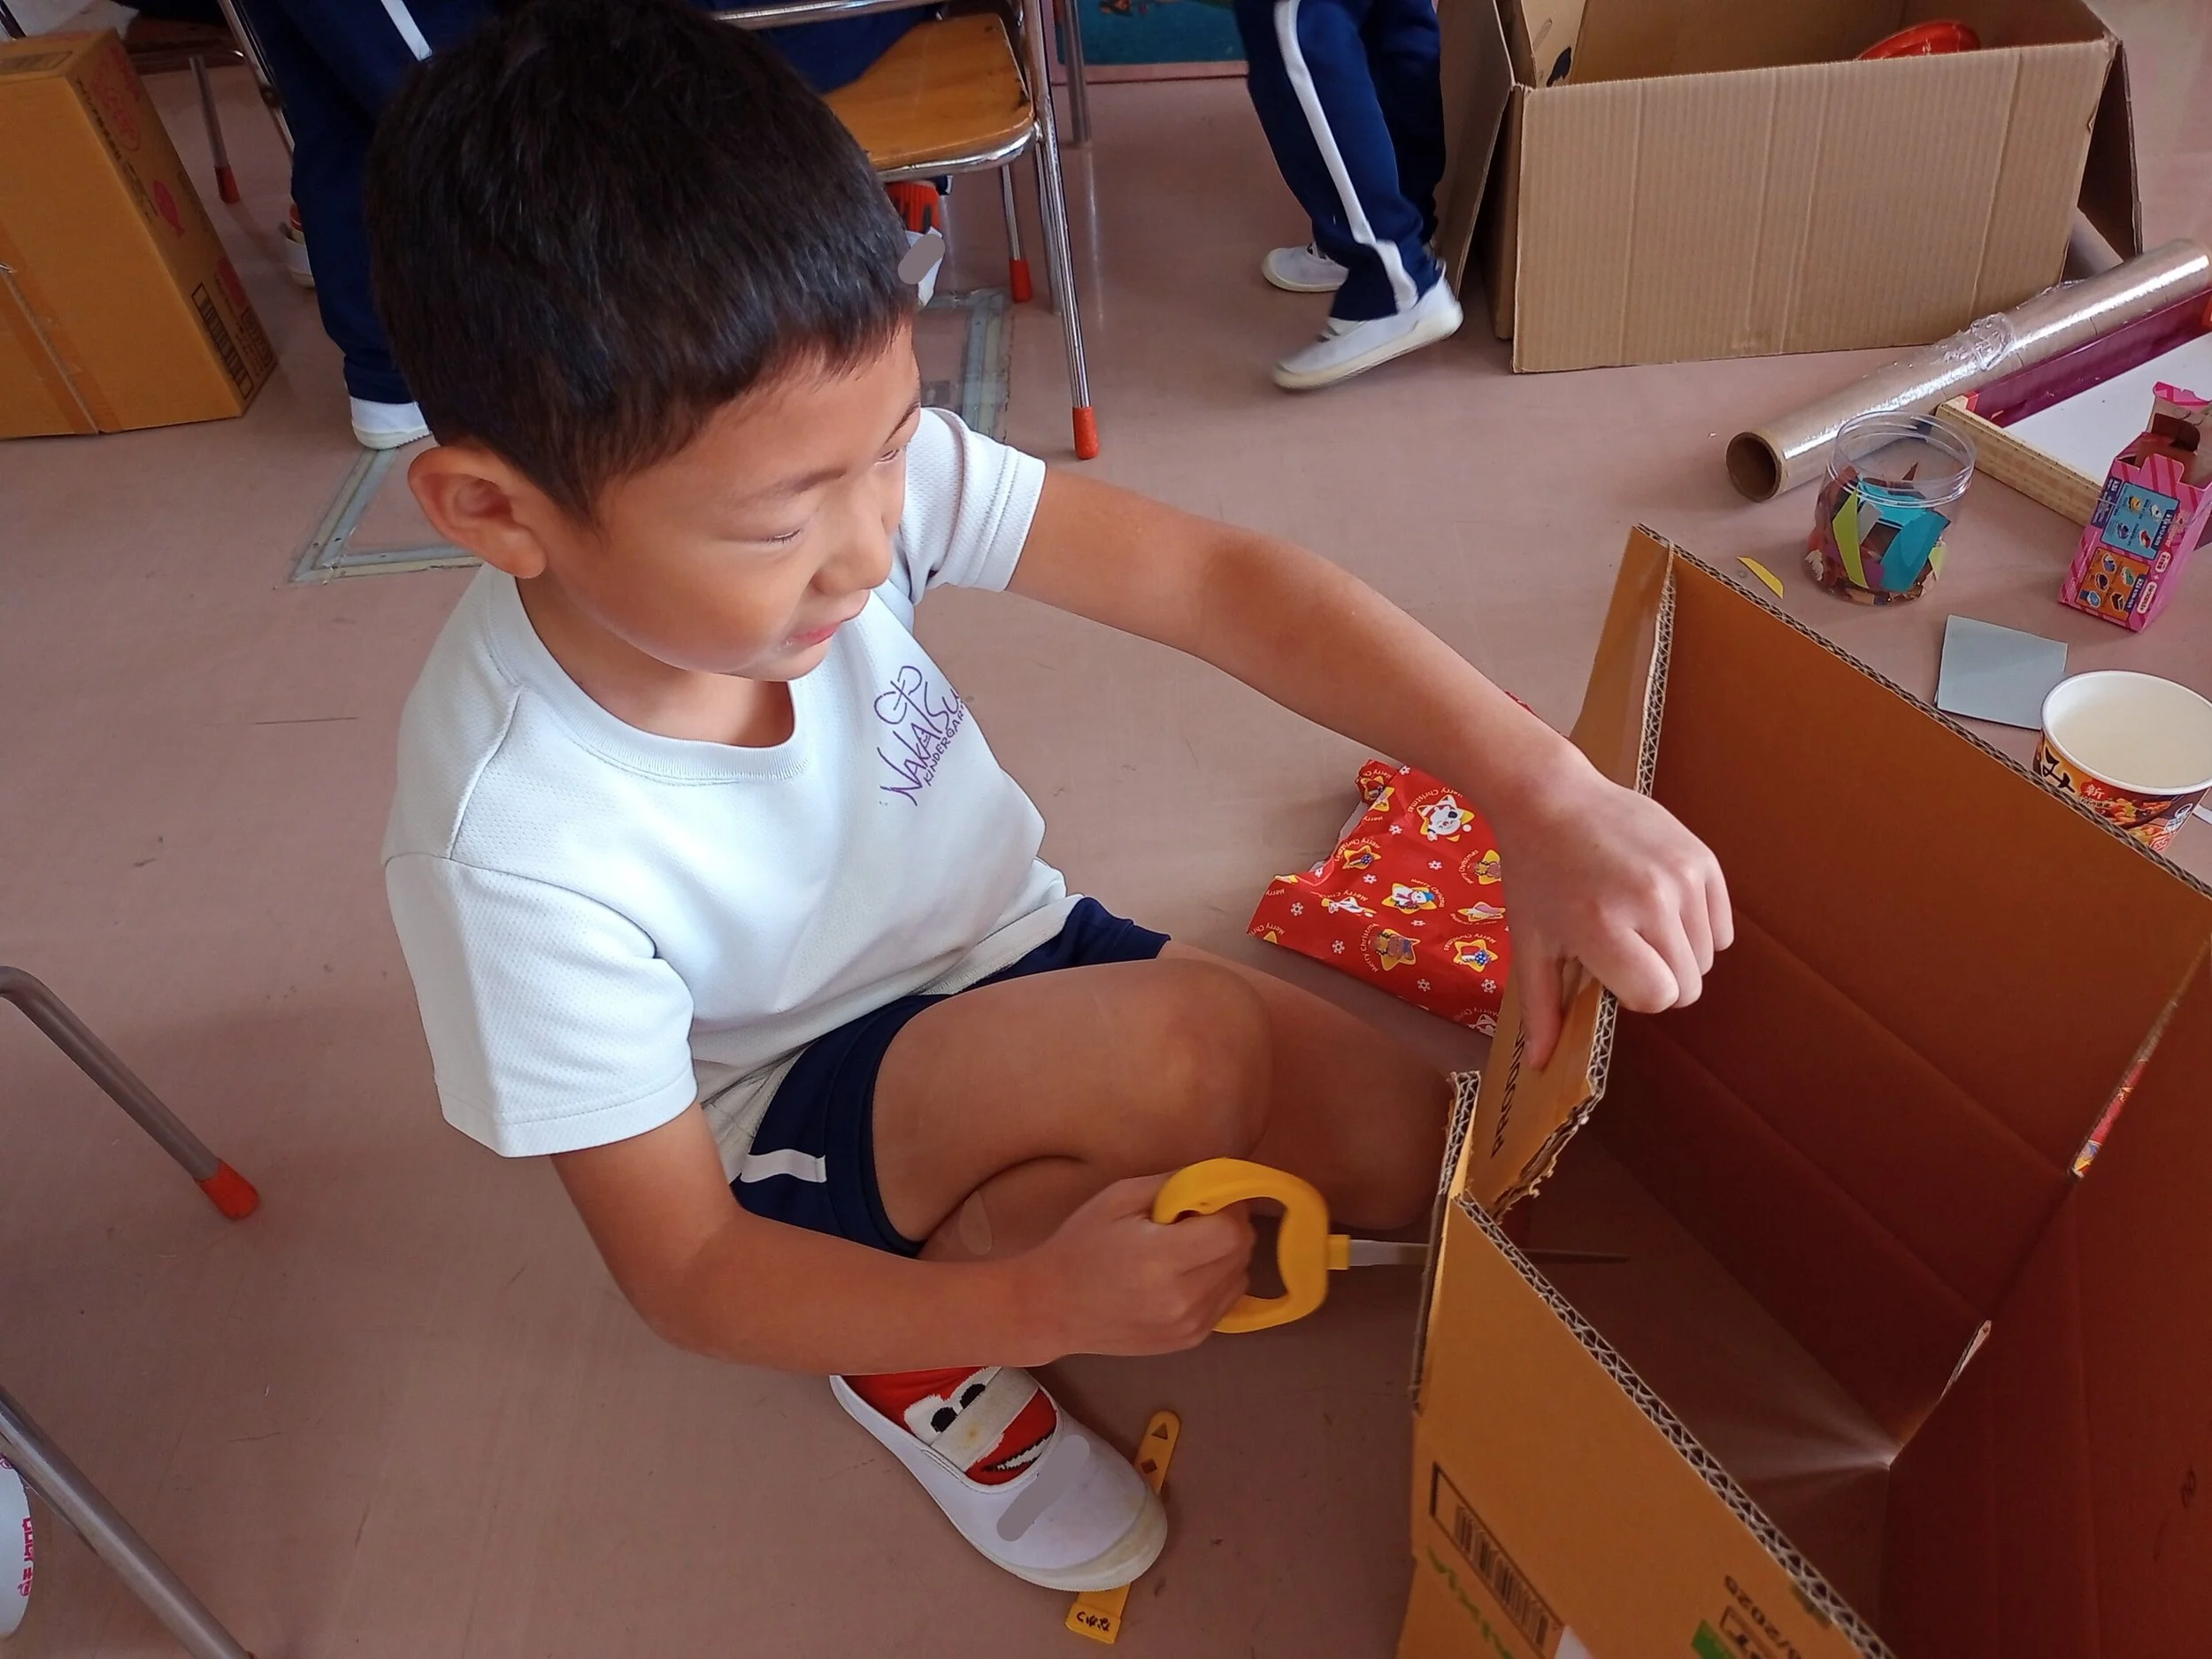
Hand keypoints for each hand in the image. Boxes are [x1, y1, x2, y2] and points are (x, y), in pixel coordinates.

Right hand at [1008, 1175, 1253, 1360]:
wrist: (1053, 1308)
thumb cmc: (1081, 1244)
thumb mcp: (1119, 1197)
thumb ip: (1175, 1184)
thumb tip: (1221, 1178)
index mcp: (1160, 1259)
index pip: (1232, 1231)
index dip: (1227, 1208)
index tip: (1204, 1201)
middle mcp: (1181, 1299)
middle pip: (1241, 1253)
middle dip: (1229, 1228)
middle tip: (1195, 1220)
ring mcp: (1188, 1326)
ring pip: (1241, 1277)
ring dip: (1225, 1256)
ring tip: (1186, 1249)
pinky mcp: (1190, 1341)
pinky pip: (1227, 1300)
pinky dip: (1217, 1281)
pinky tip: (1184, 1274)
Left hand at [1488, 744, 1732, 1067]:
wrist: (1551, 798)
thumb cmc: (1535, 873)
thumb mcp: (1530, 943)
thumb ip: (1543, 1007)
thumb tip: (1540, 1066)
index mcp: (1603, 928)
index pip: (1658, 998)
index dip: (1634, 994)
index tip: (1608, 971)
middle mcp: (1650, 902)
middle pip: (1688, 985)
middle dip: (1657, 979)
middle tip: (1622, 948)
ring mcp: (1682, 877)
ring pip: (1707, 957)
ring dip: (1677, 954)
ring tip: (1637, 922)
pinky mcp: (1702, 858)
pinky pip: (1721, 926)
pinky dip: (1698, 928)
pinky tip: (1661, 906)